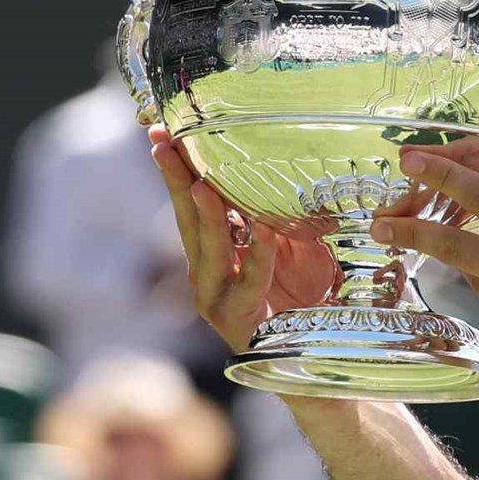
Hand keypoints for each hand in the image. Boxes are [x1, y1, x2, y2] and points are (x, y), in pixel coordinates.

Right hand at [152, 126, 340, 351]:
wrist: (318, 348)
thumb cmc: (304, 292)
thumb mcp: (293, 242)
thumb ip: (277, 214)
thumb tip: (280, 170)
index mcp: (217, 247)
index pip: (192, 201)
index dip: (177, 168)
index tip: (161, 132)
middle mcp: (208, 269)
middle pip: (188, 219)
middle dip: (175, 181)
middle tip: (162, 144)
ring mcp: (216, 295)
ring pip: (208, 250)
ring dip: (205, 216)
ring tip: (200, 184)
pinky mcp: (237, 318)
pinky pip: (249, 280)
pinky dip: (258, 254)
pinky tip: (263, 230)